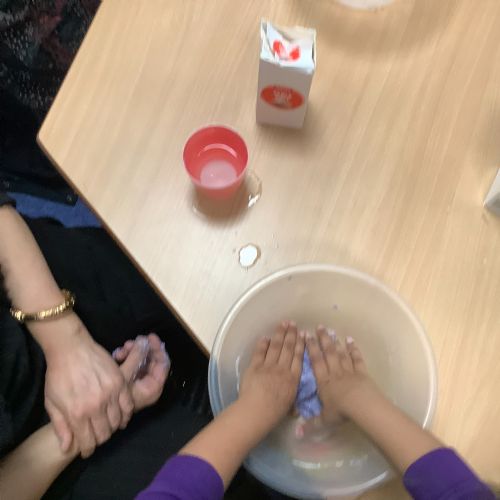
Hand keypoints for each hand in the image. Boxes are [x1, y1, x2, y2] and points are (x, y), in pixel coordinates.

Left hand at [44, 326, 133, 457]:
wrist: (71, 348)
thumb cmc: (58, 375)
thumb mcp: (52, 402)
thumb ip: (60, 426)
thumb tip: (67, 447)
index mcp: (77, 413)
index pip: (88, 441)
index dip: (88, 449)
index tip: (87, 450)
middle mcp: (96, 406)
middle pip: (105, 433)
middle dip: (100, 439)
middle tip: (97, 436)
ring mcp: (110, 394)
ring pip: (117, 421)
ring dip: (113, 427)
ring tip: (108, 425)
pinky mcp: (120, 382)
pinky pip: (129, 404)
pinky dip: (126, 414)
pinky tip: (121, 416)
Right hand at [113, 333, 169, 410]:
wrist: (91, 410)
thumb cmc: (108, 395)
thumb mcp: (123, 374)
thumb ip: (137, 356)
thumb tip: (145, 341)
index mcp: (152, 388)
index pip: (163, 366)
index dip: (158, 349)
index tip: (151, 337)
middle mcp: (149, 387)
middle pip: (153, 362)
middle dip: (143, 350)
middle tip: (133, 341)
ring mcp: (141, 384)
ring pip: (143, 362)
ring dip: (134, 353)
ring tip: (121, 349)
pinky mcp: (132, 382)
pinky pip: (135, 366)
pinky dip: (128, 359)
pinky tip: (117, 355)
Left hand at [239, 321, 304, 427]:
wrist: (257, 410)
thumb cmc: (275, 412)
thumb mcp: (290, 406)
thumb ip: (293, 399)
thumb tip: (297, 405)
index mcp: (293, 379)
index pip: (298, 358)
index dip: (301, 345)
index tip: (303, 334)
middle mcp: (283, 369)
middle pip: (288, 348)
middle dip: (291, 334)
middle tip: (293, 323)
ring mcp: (268, 366)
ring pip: (276, 346)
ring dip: (279, 334)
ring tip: (283, 324)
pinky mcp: (255, 366)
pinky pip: (260, 352)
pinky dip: (263, 344)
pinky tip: (266, 337)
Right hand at [306, 326, 376, 423]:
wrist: (362, 406)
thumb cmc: (341, 412)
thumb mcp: (324, 420)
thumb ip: (311, 424)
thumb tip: (296, 433)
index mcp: (323, 381)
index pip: (315, 362)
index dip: (310, 348)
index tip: (306, 335)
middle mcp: (334, 372)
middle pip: (327, 353)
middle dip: (322, 339)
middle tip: (319, 326)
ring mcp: (348, 371)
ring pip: (340, 353)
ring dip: (335, 342)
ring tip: (330, 331)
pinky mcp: (361, 372)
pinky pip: (356, 359)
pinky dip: (353, 349)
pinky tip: (350, 340)